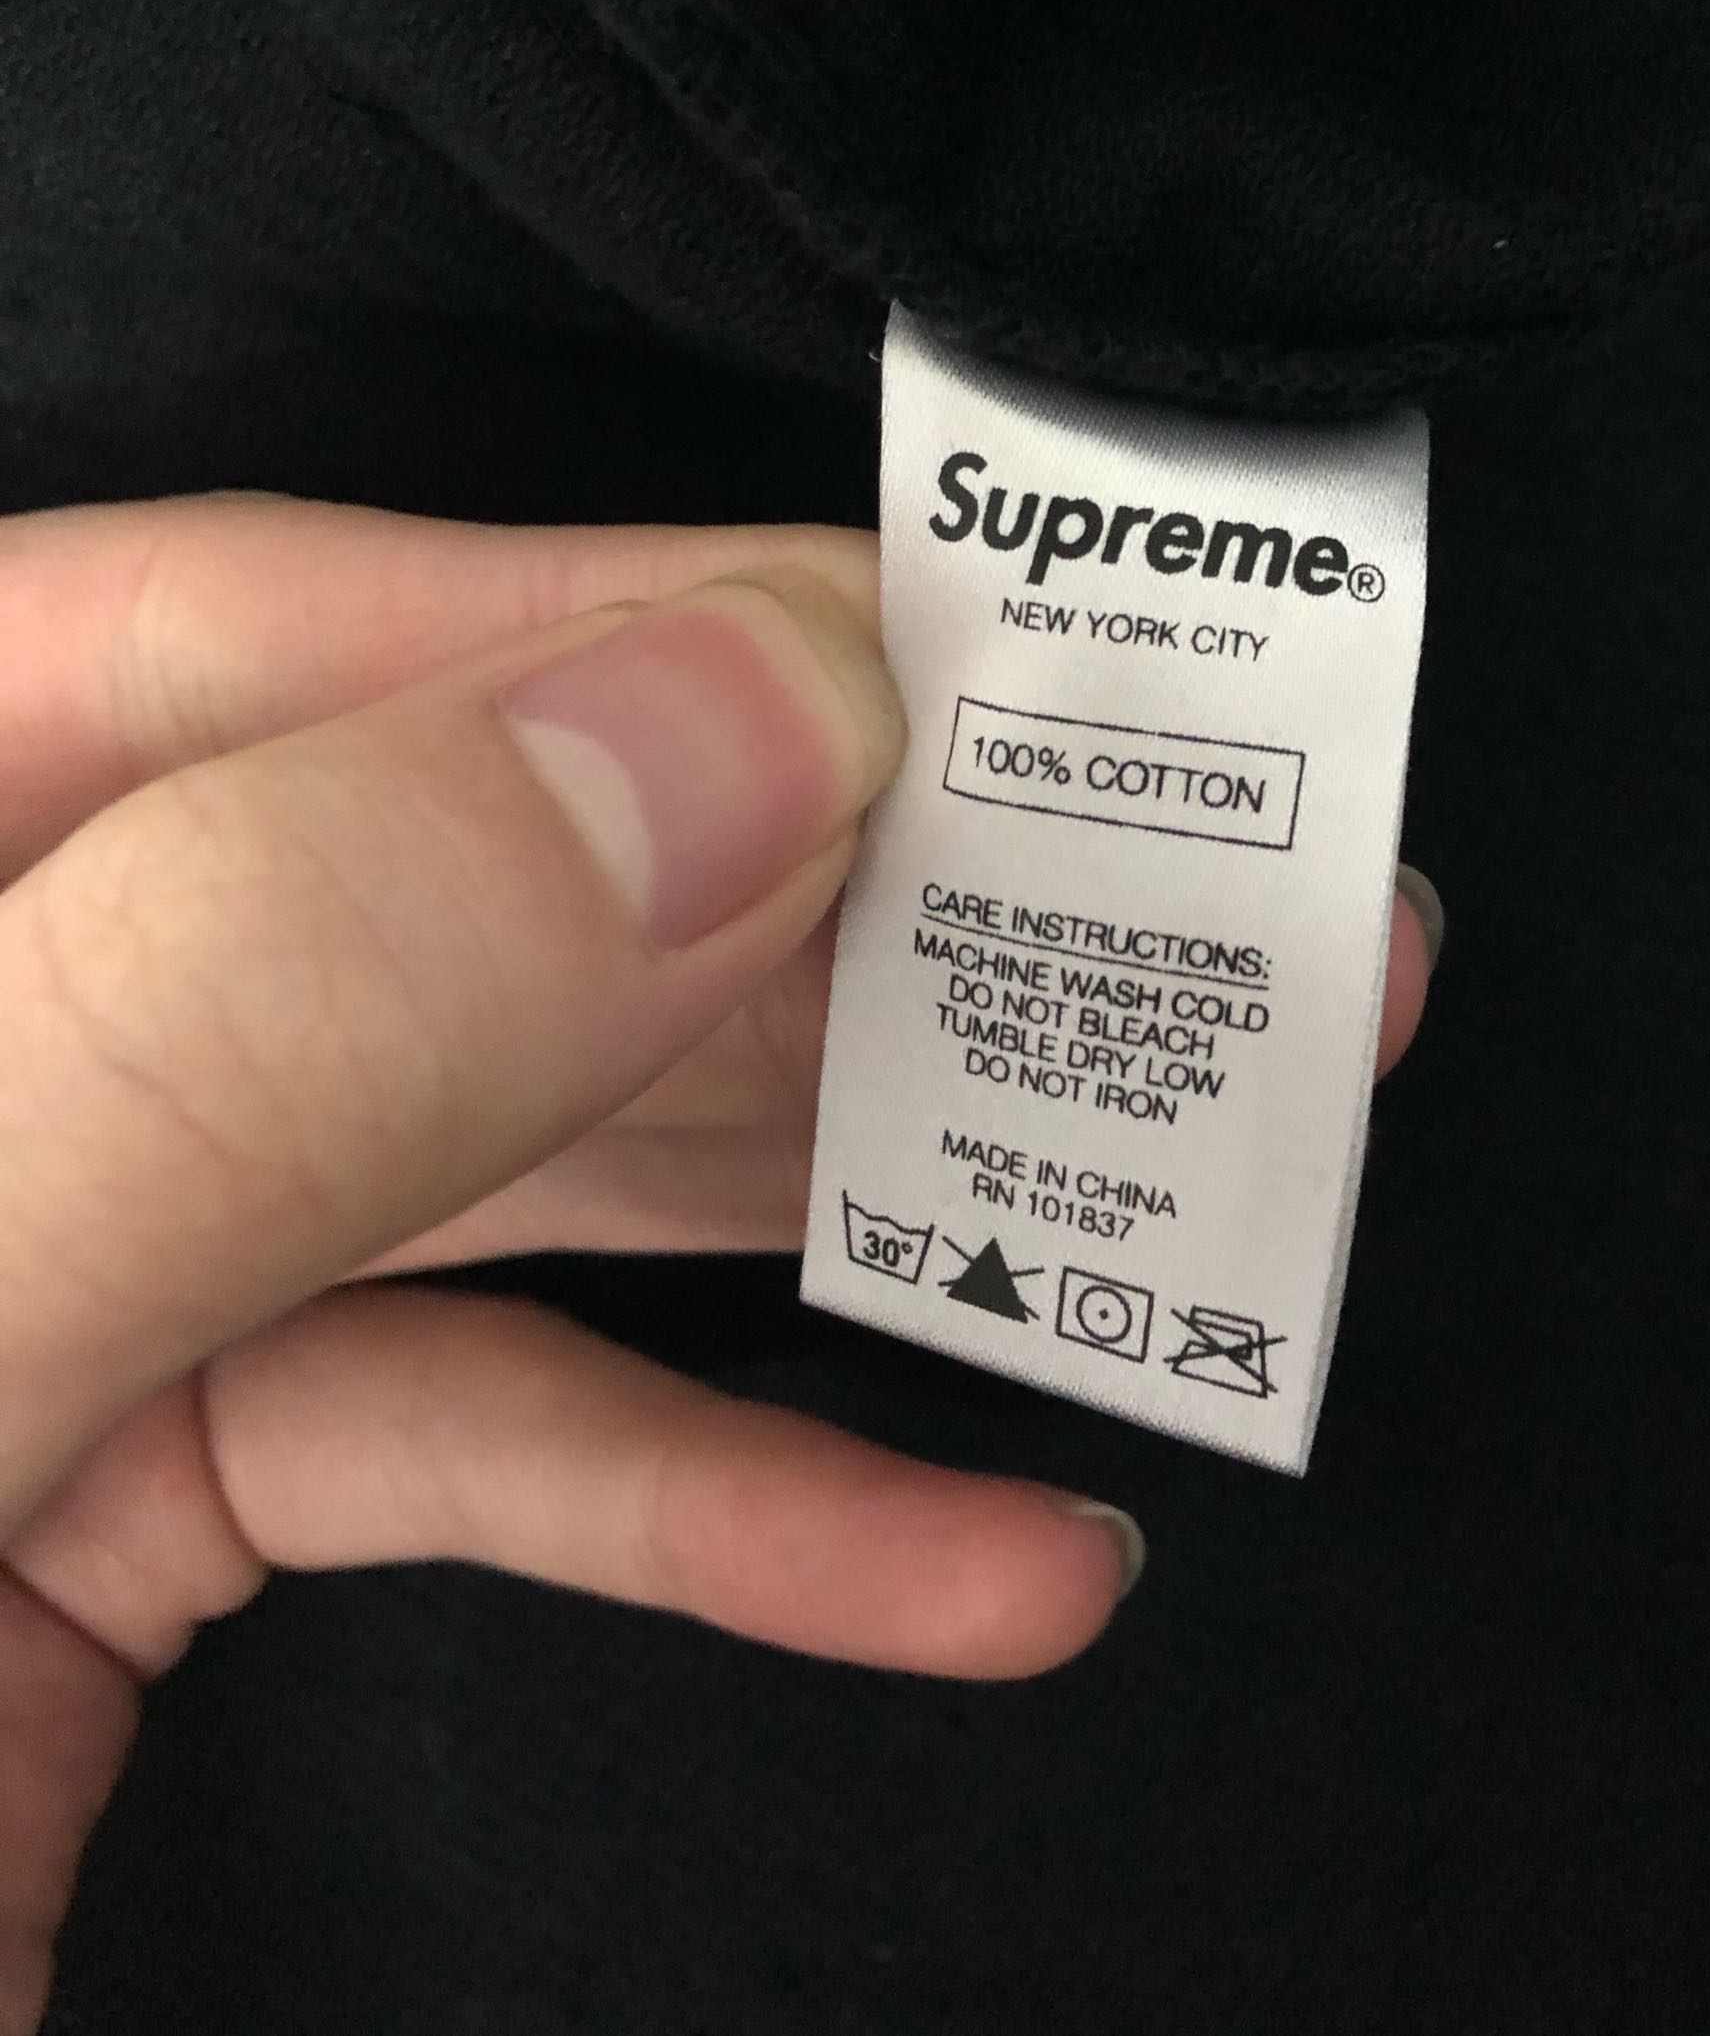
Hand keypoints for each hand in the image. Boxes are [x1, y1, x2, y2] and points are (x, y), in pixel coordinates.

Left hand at [0, 493, 1435, 2029]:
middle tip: (1136, 891)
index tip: (925, 666)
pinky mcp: (96, 1523)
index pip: (191, 647)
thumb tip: (709, 737)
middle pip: (386, 871)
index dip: (575, 616)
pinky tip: (983, 1556)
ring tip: (1124, 1140)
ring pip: (463, 1143)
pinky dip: (713, 1504)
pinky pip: (443, 1443)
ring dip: (808, 1181)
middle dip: (783, 892)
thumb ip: (232, 1034)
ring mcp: (10, 1288)